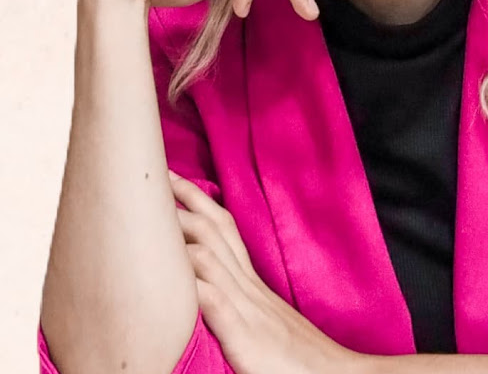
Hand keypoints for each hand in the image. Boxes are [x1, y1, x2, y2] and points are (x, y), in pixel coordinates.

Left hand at [168, 170, 360, 373]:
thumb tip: (216, 290)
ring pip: (209, 255)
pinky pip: (213, 301)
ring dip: (180, 230)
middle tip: (154, 173)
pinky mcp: (243, 336)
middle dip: (184, 200)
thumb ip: (245, 303)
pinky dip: (190, 282)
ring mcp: (247, 308)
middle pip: (215, 230)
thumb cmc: (299, 357)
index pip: (224, 228)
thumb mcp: (268, 321)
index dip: (199, 201)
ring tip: (148, 208)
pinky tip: (166, 271)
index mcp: (252, 283)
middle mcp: (248, 286)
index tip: (173, 178)